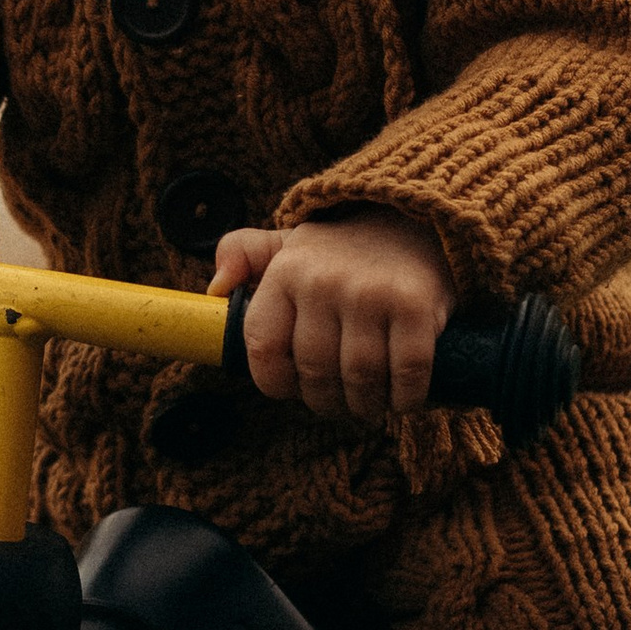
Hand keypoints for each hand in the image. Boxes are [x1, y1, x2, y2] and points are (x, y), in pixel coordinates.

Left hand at [212, 207, 454, 425]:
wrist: (414, 224)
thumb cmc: (343, 252)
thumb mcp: (288, 244)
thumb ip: (243, 255)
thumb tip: (216, 288)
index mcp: (286, 271)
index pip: (263, 348)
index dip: (275, 382)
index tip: (293, 389)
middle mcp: (323, 281)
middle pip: (314, 373)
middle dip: (326, 401)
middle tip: (339, 402)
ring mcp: (370, 293)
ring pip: (359, 380)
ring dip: (365, 406)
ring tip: (368, 403)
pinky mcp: (415, 306)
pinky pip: (406, 374)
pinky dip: (405, 398)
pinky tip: (402, 398)